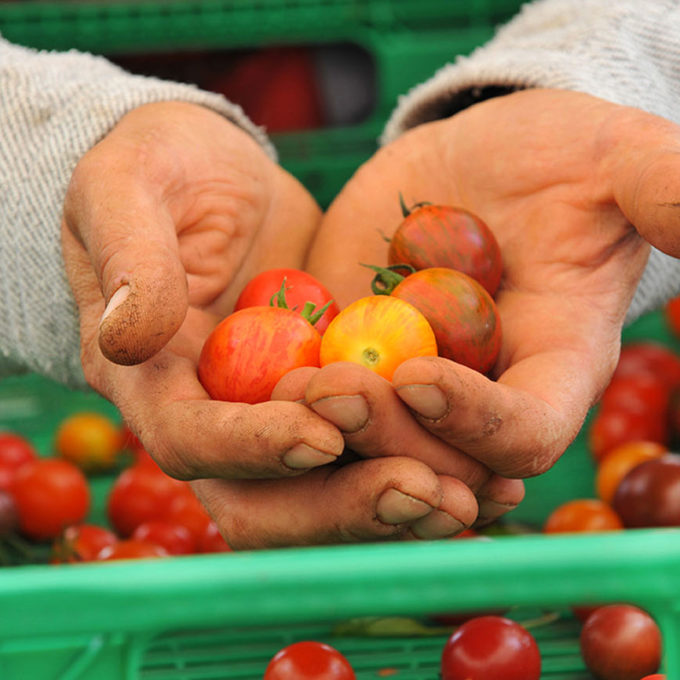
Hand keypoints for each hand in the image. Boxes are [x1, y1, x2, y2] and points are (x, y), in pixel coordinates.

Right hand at [61, 102, 472, 547]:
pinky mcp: (326, 397)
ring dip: (391, 508)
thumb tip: (130, 337)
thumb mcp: (128, 188)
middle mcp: (212, 418)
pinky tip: (482, 473)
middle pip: (263, 503)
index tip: (322, 433)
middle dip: (340, 506)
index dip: (251, 449)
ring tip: (468, 498)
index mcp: (152, 382)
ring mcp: (271, 415)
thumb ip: (130, 257)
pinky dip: (419, 466)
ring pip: (323, 493)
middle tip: (423, 490)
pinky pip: (368, 451)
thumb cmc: (159, 169)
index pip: (191, 443)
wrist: (210, 174)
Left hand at [304, 88, 679, 494]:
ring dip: (336, 437)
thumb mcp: (611, 162)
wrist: (479, 165)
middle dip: (390, 441)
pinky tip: (268, 381)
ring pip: (377, 452)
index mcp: (553, 371)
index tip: (419, 377)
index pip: (525, 434)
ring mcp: (416, 391)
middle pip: (442, 462)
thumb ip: (662, 192)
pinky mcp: (361, 365)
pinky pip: (327, 410)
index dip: (479, 423)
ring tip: (297, 389)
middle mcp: (483, 400)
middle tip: (335, 391)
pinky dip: (297, 410)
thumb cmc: (556, 161)